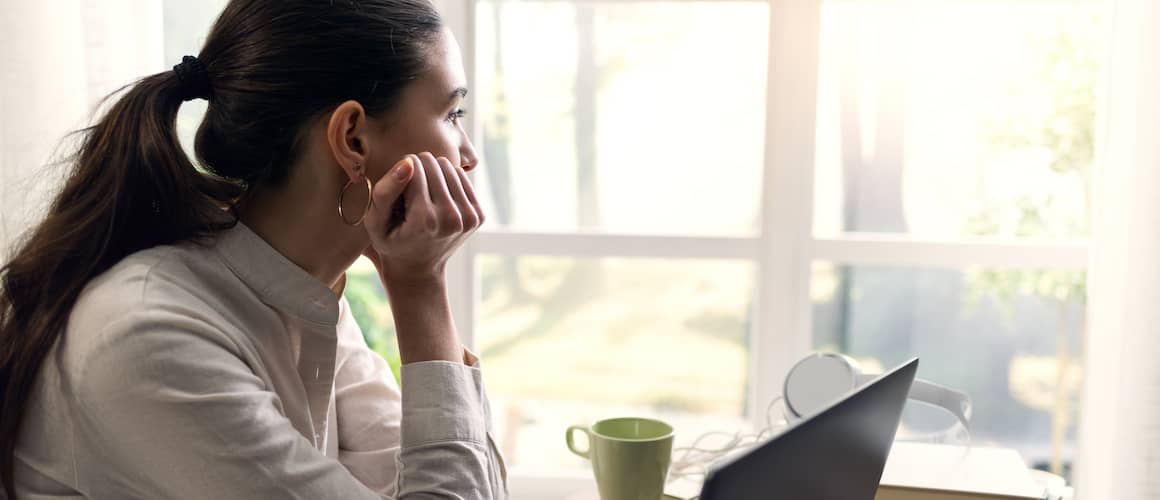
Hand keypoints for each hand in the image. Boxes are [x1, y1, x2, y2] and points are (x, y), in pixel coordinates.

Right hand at [362, 152, 483, 285]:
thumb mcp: (375, 222)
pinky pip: (461, 176)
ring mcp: (469, 217)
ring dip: (433, 174)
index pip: (413, 166)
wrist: (418, 269)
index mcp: (425, 220)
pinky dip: (447, 180)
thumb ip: (385, 192)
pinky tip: (436, 197)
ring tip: (422, 195)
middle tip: (409, 192)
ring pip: (448, 166)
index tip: (396, 190)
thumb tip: (408, 161)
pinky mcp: (479, 215)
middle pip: (433, 164)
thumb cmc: (391, 242)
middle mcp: (452, 218)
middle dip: (418, 169)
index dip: (400, 171)